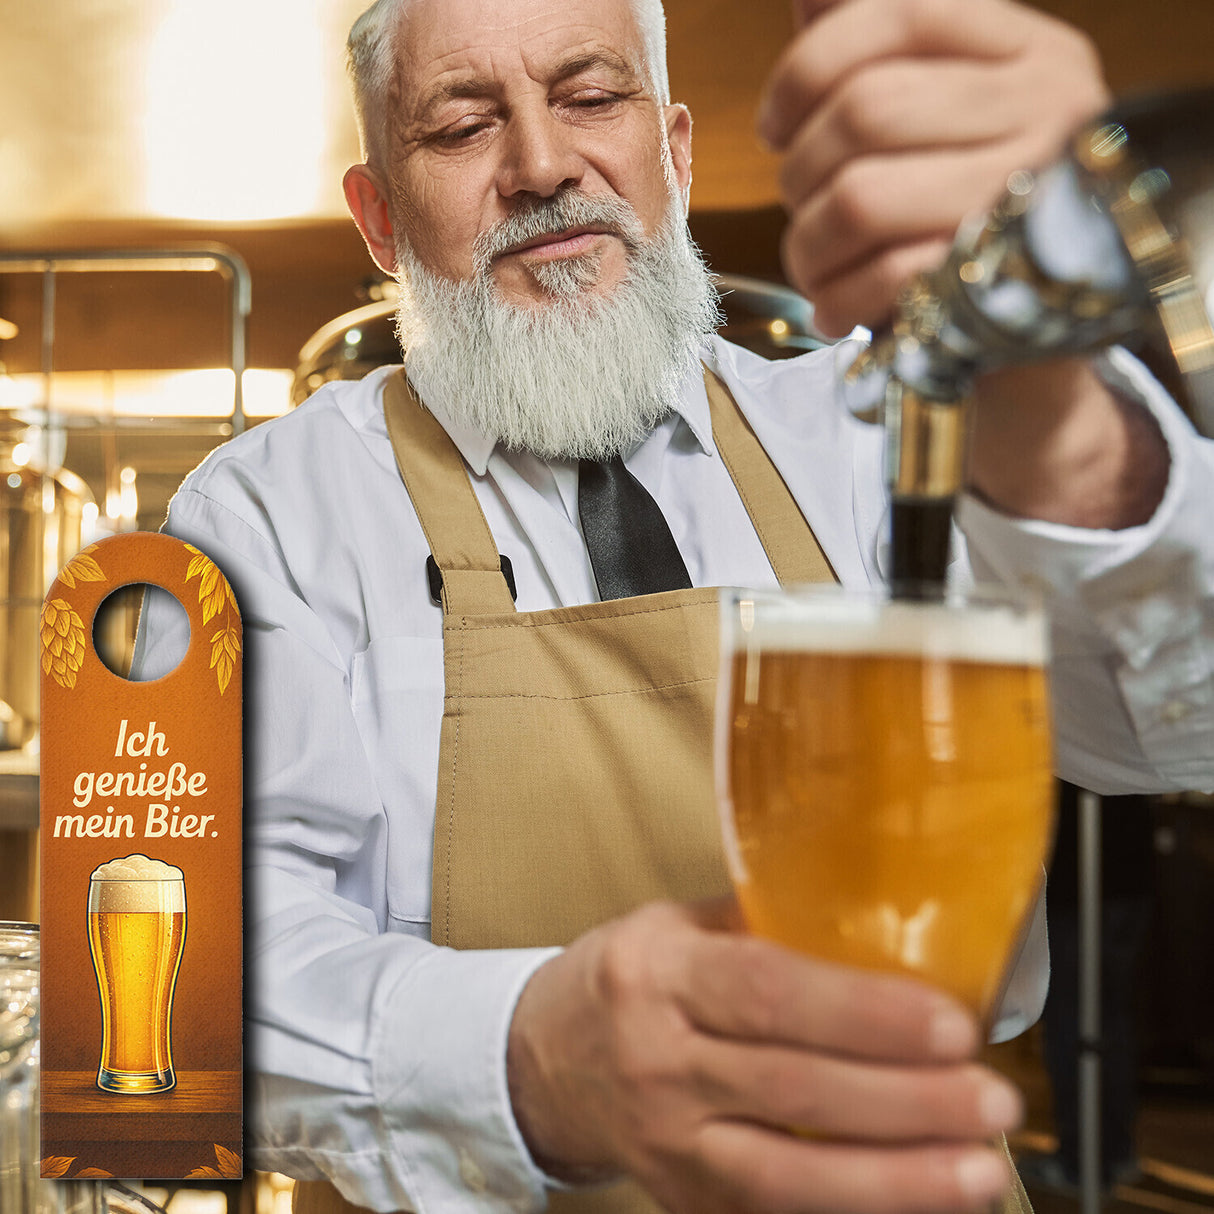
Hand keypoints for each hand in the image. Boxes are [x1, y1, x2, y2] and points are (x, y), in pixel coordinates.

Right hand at [507, 899, 1022, 1213]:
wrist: (546, 1059)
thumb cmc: (628, 978)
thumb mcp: (678, 925)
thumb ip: (767, 921)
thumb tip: (886, 915)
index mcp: (658, 974)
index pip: (767, 993)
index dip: (863, 1013)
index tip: (949, 1022)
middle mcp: (658, 1061)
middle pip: (791, 1088)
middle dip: (904, 1102)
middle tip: (991, 1098)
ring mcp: (668, 1144)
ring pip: (787, 1174)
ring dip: (894, 1178)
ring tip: (979, 1169)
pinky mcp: (683, 1200)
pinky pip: (774, 1213)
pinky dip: (852, 1210)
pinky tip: (918, 1201)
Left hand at [759, 0, 1109, 336]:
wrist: (1044, 322)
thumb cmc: (972, 209)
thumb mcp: (944, 113)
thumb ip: (879, 52)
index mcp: (1027, 51)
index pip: (893, 17)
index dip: (805, 70)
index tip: (775, 126)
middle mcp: (1045, 109)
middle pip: (864, 111)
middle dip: (801, 170)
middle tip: (802, 206)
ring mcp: (1027, 197)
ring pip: (860, 199)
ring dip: (808, 245)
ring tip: (815, 264)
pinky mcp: (1002, 279)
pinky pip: (885, 276)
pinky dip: (837, 298)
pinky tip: (833, 308)